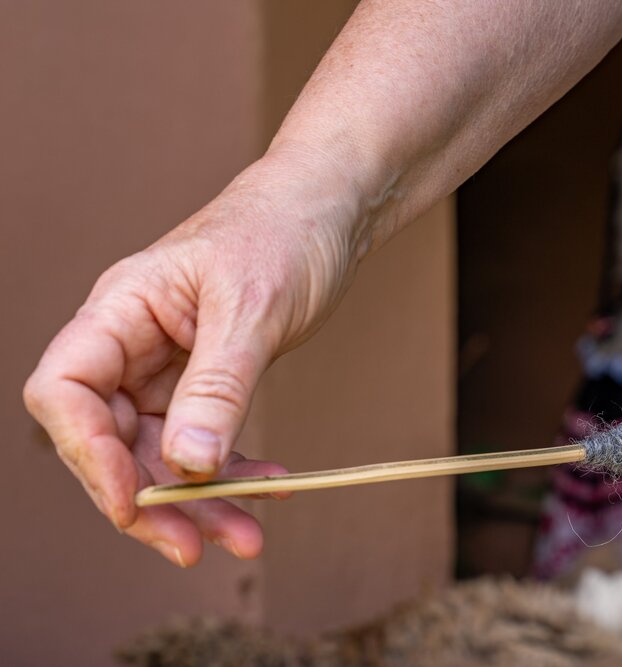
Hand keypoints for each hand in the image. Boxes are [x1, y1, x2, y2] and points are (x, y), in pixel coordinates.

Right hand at [23, 156, 360, 565]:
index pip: (64, 391)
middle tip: (198, 547)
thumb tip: (186, 466)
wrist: (330, 210)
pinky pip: (205, 439)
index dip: (88, 456)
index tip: (136, 502)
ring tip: (248, 537)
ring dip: (201, 500)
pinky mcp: (206, 379)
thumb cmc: (285, 233)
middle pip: (110, 438)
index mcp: (120, 309)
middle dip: (153, 498)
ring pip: (162, 451)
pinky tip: (273, 486)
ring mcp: (167, 364)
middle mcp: (131, 342)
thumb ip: (217, 386)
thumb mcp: (252, 308)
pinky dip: (234, 469)